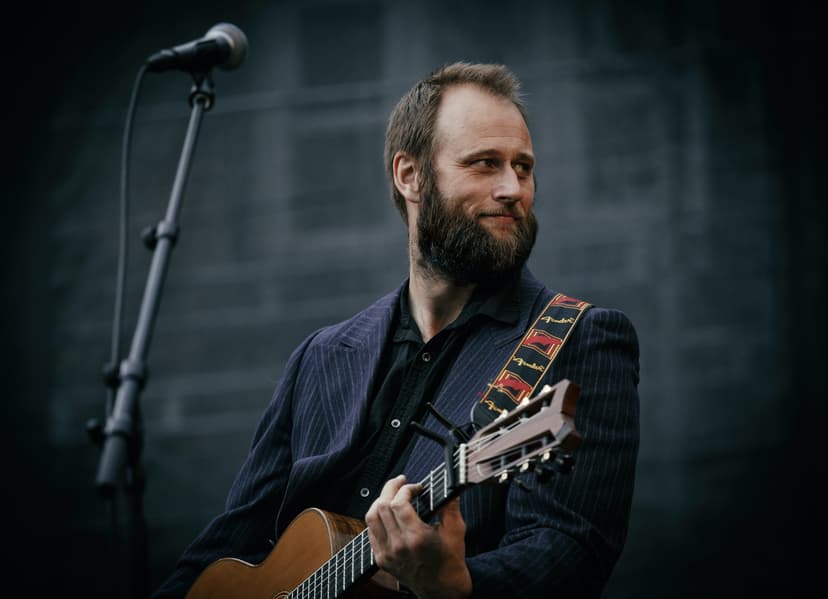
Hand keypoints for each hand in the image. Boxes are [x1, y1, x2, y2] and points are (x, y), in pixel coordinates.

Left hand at [365, 474, 471, 598]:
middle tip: (401, 482)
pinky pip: (370, 532)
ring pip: (371, 517)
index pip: (398, 504)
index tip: (416, 487)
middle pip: (382, 506)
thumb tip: (449, 485)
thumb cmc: (450, 560)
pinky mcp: (381, 559)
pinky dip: (377, 518)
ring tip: (391, 494)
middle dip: (391, 488)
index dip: (406, 489)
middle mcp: (398, 546)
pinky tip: (387, 513)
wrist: (442, 589)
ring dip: (380, 501)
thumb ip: (451, 505)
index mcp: (416, 538)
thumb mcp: (457, 530)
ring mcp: (387, 554)